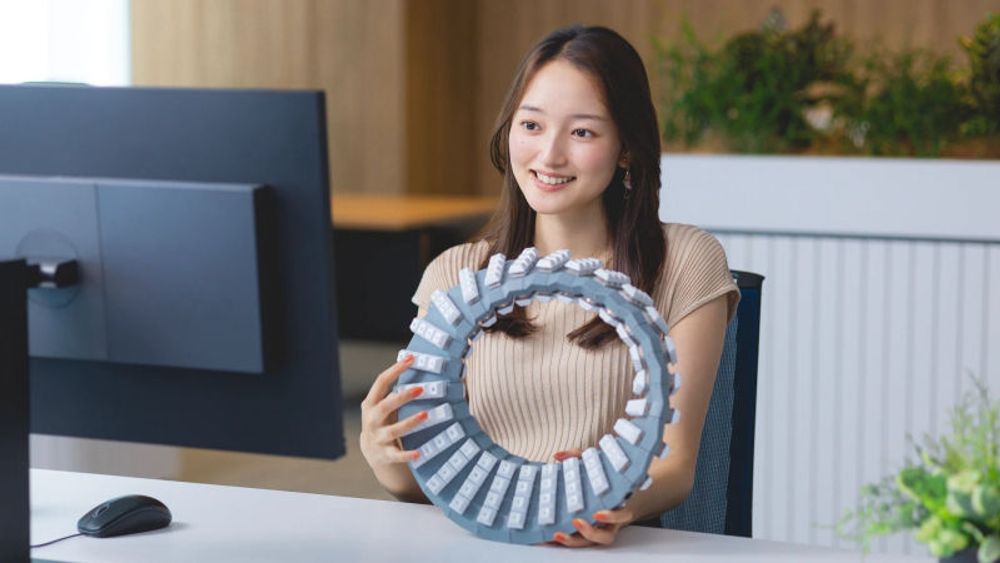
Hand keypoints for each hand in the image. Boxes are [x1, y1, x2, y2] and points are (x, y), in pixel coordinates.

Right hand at [359, 355, 428, 469]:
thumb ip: (393, 391)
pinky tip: (420, 452)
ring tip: (425, 414)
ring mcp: (378, 437)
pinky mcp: (385, 454)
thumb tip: (412, 365)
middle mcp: (372, 420)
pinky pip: (397, 455)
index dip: (395, 370)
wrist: (372, 451)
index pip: (381, 382)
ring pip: (393, 430)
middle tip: (420, 389)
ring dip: (410, 422)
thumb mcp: (382, 405)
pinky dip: (408, 454)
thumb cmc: (383, 421)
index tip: (411, 358)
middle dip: (401, 397)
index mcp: (371, 404)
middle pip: (385, 406)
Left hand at [547, 449, 635, 546]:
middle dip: (591, 533)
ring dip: (575, 541)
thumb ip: (576, 457)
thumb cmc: (602, 476)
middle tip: (575, 522)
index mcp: (618, 504)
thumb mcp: (593, 463)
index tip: (597, 513)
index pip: (622, 515)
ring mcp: (599, 530)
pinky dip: (565, 540)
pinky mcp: (586, 533)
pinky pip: (578, 540)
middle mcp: (611, 522)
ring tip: (558, 535)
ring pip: (592, 543)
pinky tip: (550, 537)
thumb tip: (557, 456)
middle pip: (606, 536)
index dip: (612, 516)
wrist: (610, 488)